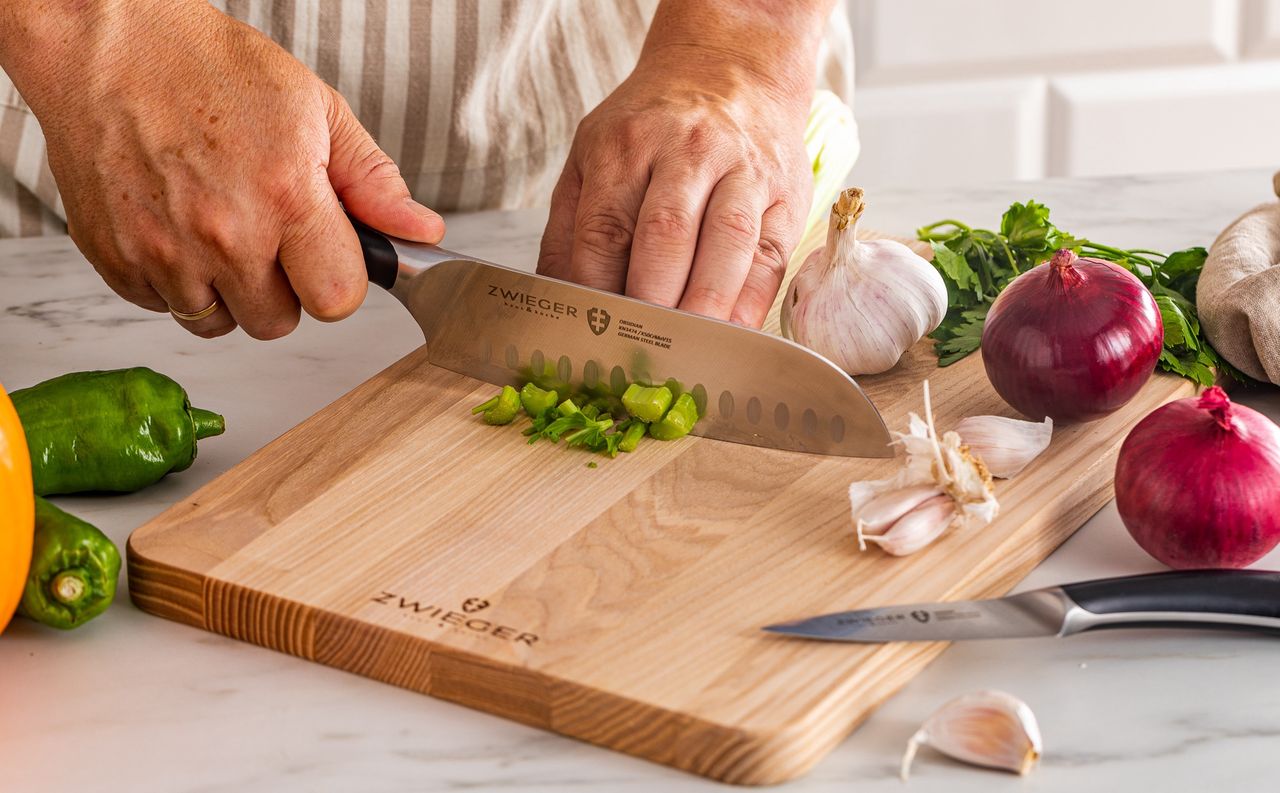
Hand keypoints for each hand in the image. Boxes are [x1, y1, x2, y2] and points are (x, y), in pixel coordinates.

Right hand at [2, 0, 442, 338]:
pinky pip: (163, 308)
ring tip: (218, 228)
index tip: (324, 255)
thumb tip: (421, 233)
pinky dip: (175, 281)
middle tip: (266, 235)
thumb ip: (372, 181)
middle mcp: (224, 232)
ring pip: (219, 324)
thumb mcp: (314, 108)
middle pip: (278, 323)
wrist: (105, 46)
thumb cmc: (209, 69)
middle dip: (281, 290)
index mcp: (284, 193)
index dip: (337, 280)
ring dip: (226, 292)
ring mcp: (165, 251)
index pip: (338, 298)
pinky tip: (176, 227)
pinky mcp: (118, 260)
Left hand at [536, 46, 812, 327]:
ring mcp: (742, 171)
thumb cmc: (653, 126)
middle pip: (665, 236)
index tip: (592, 336)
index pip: (605, 230)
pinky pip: (771, 256)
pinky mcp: (785, 193)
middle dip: (651, 302)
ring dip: (705, 306)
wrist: (730, 68)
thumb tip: (554, 300)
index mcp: (626, 145)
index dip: (598, 291)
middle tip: (637, 354)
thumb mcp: (594, 153)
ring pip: (726, 244)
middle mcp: (686, 152)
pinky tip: (730, 336)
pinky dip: (750, 304)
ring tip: (687, 352)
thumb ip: (569, 225)